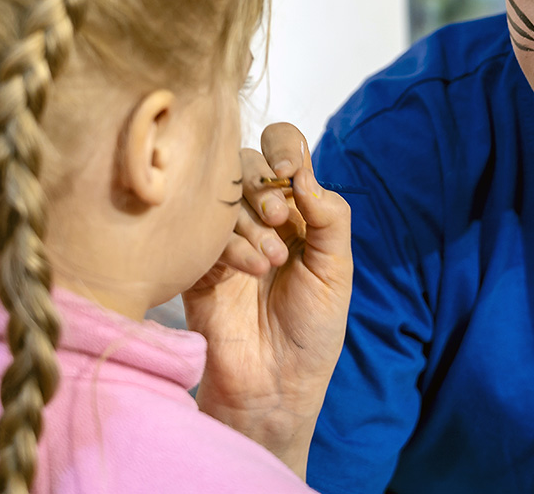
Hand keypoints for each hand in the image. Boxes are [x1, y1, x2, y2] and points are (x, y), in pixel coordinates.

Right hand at [183, 123, 352, 478]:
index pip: (283, 149)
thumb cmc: (311, 329)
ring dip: (250, 220)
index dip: (284, 148)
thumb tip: (303, 173)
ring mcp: (224, 235)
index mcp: (295, 208)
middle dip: (262, 183)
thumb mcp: (336, 270)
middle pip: (246, 161)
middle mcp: (258, 214)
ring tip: (270, 263)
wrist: (275, 385)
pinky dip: (231, 245)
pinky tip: (249, 272)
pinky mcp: (197, 259)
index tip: (290, 173)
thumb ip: (329, 216)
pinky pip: (203, 229)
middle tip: (279, 220)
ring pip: (222, 192)